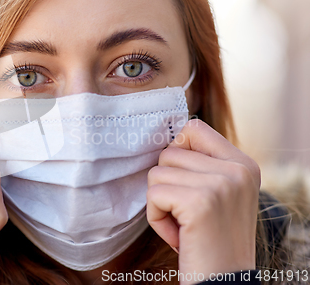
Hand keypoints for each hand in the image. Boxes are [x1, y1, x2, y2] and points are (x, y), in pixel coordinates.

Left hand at [147, 119, 259, 283]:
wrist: (225, 282)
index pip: (193, 128)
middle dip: (166, 185)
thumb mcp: (221, 195)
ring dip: (160, 204)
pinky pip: (153, 195)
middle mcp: (237, 169)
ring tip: (183, 225)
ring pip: (157, 174)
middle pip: (169, 153)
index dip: (176, 150)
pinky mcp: (200, 202)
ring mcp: (221, 184)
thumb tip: (165, 140)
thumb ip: (202, 165)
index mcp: (243, 164)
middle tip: (186, 214)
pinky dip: (157, 218)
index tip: (181, 179)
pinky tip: (178, 236)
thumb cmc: (213, 240)